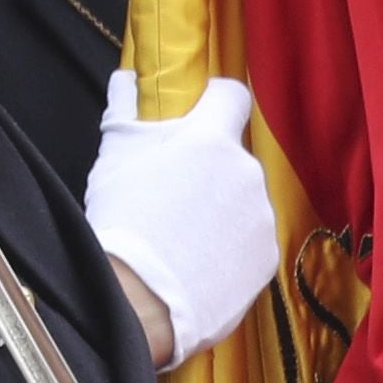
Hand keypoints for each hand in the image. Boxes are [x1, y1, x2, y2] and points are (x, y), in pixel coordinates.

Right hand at [83, 71, 282, 366]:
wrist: (141, 302)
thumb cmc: (123, 224)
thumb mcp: (114, 158)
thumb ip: (125, 111)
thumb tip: (127, 79)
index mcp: (210, 139)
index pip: (231, 96)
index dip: (216, 102)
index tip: (201, 115)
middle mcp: (246, 171)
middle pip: (234, 157)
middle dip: (211, 169)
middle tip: (176, 196)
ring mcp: (262, 217)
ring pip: (244, 201)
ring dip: (223, 211)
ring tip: (186, 238)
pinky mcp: (268, 258)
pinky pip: (251, 242)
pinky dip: (232, 249)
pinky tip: (201, 264)